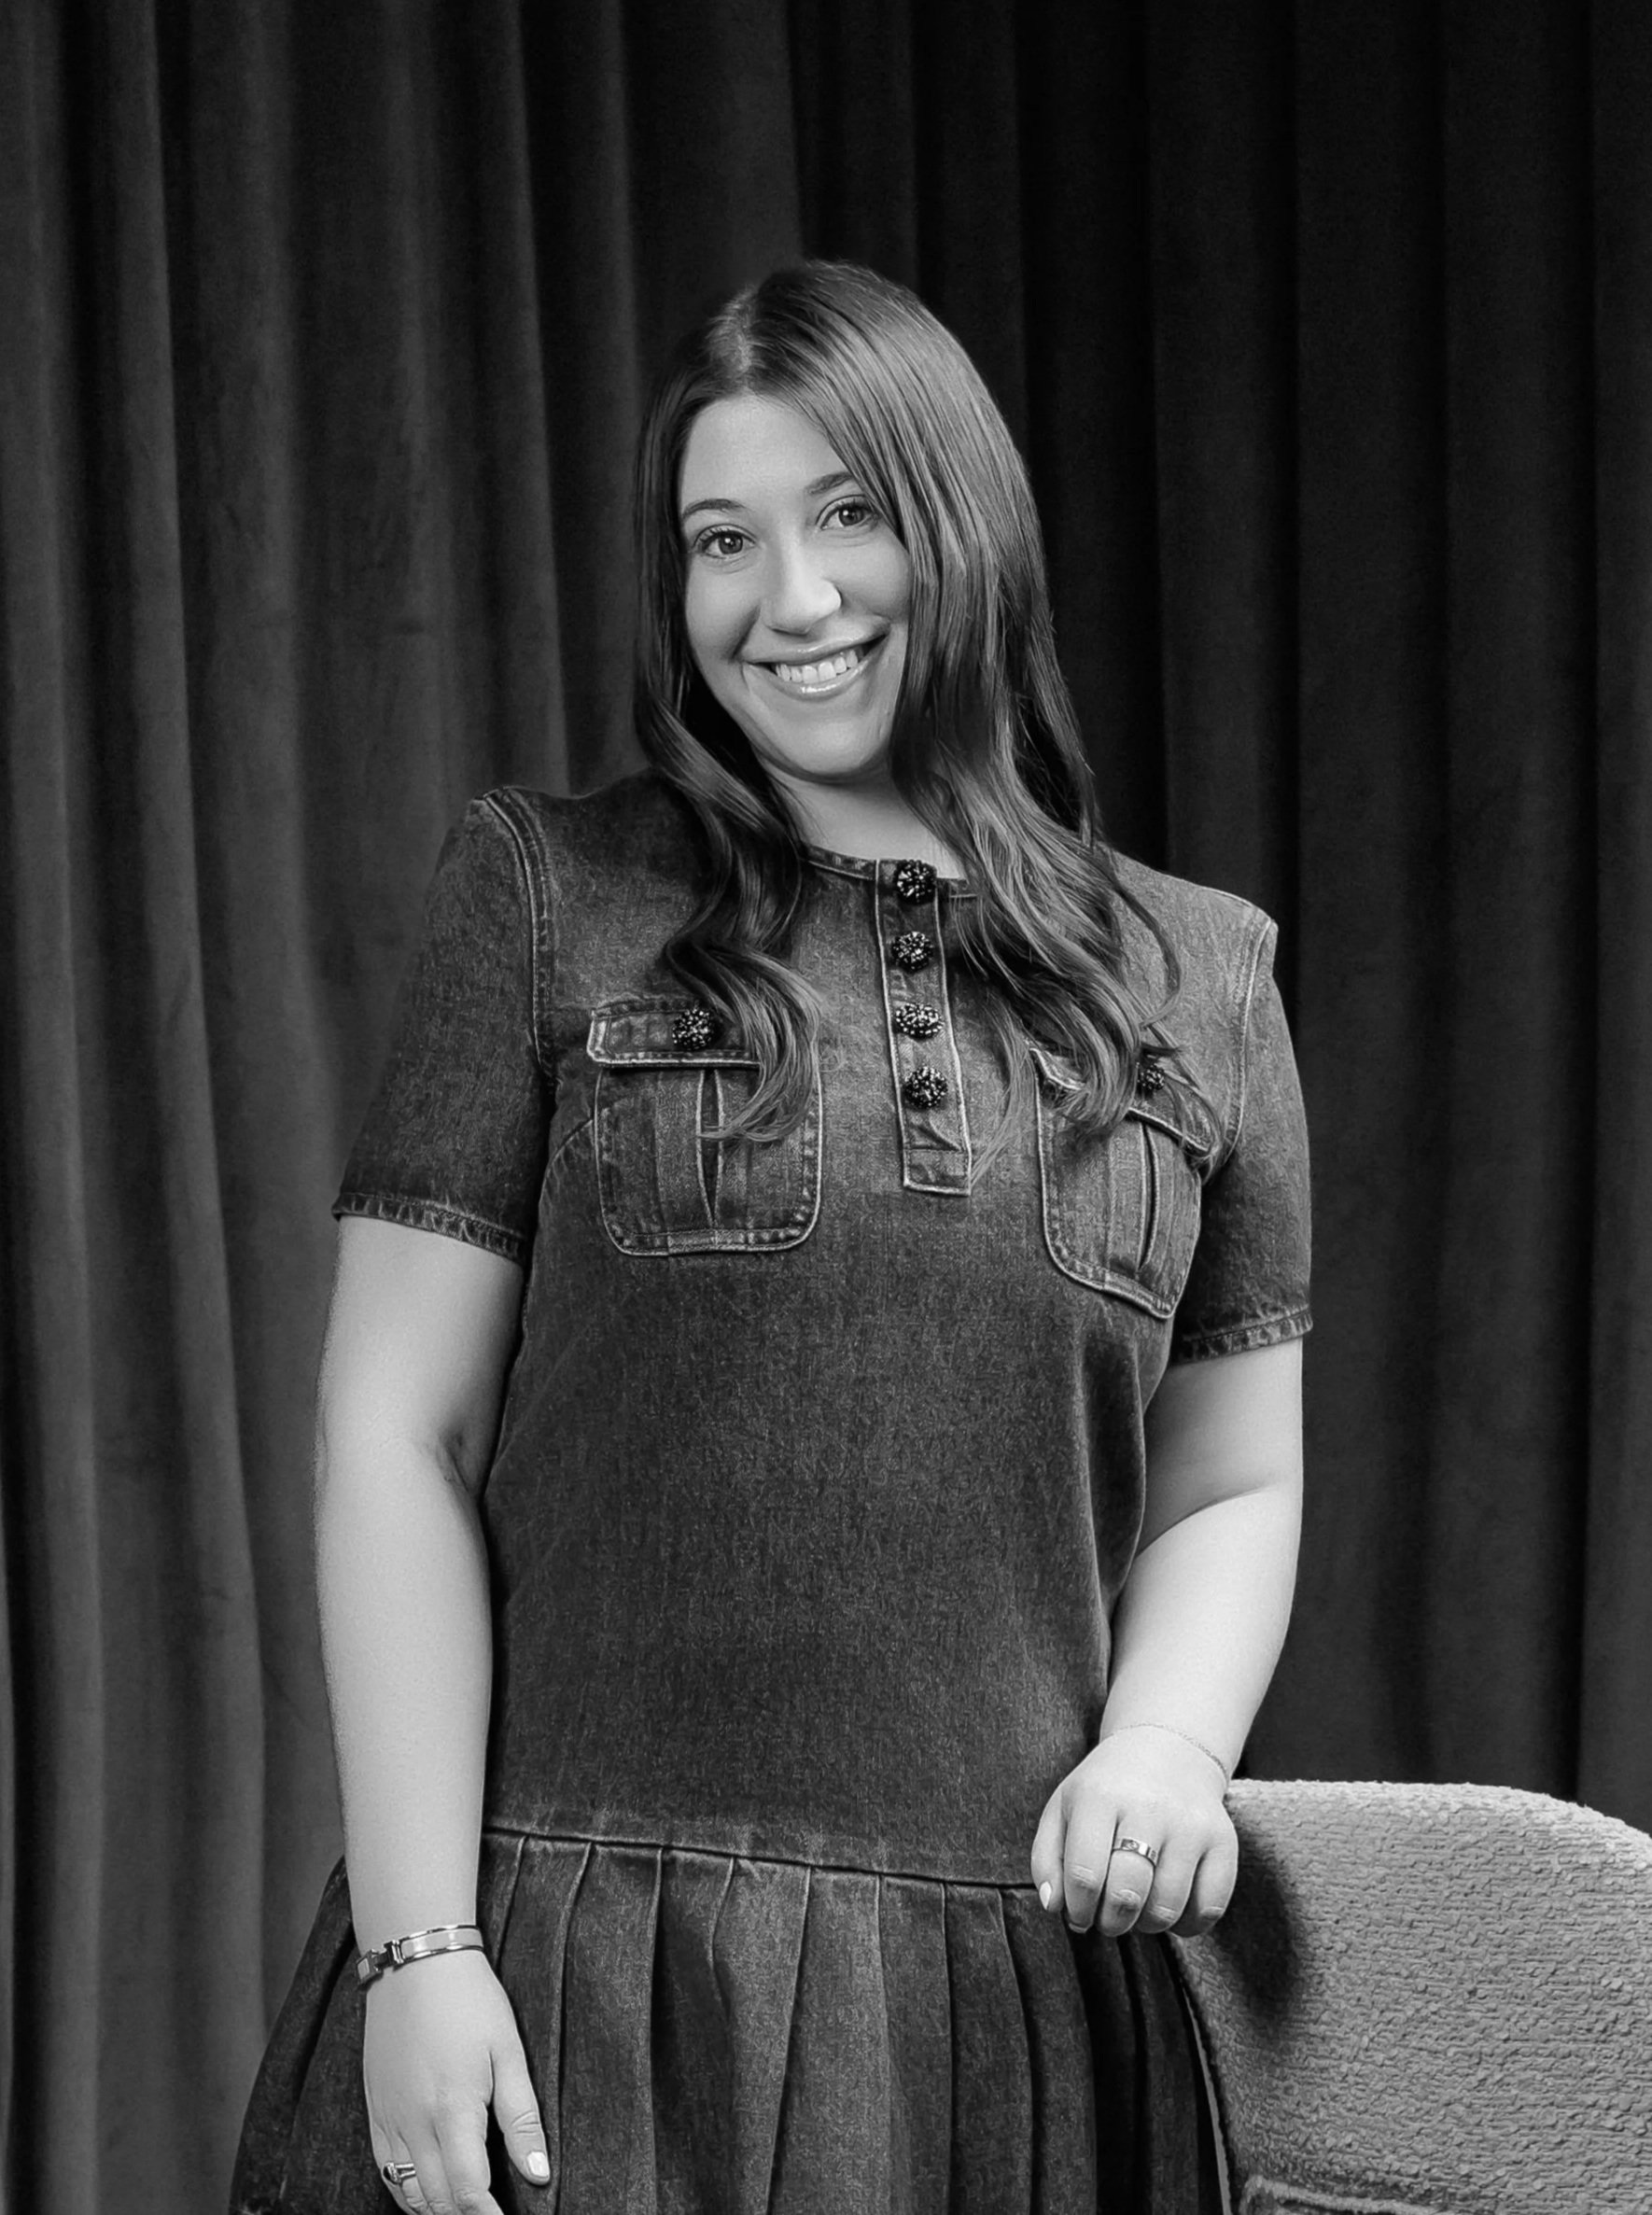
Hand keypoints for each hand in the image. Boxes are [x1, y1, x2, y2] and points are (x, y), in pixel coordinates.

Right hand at [365, 1948, 548, 2210]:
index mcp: (454, 2110)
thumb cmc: (470, 2001)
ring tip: (466, 2208)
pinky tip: (428, 2192)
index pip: (470, 2192)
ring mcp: (390, 2120)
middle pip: (438, 2201)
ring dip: (437, 2210)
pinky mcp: (375, 2111)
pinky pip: (385, 2171)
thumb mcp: (509, 2051)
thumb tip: (539, 2174)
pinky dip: (407, 2193)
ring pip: (408, 2194)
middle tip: (492, 2214)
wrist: (414, 1962)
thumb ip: (522, 2119)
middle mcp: (415, 2124)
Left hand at [1029, 1726, 1237, 1939]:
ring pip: (1167, 1908)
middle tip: (1108, 1917)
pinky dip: (1187, 1923)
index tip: (1079, 1913)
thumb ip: (1047, 1859)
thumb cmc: (1107, 1790)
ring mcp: (1191, 1824)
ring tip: (1137, 1906)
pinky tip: (1170, 1904)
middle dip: (1111, 1922)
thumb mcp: (1063, 1808)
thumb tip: (1054, 1906)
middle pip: (1127, 1895)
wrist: (1168, 1750)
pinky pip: (1209, 1908)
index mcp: (1100, 1796)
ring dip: (1146, 1924)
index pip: (1085, 1874)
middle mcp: (1149, 1807)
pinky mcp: (1224, 1840)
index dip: (1078, 1909)